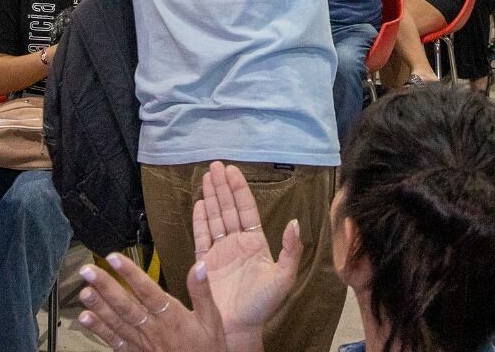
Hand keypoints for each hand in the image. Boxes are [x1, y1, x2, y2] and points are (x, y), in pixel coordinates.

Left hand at [77, 253, 223, 351]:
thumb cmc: (206, 350)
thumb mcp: (211, 320)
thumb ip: (202, 292)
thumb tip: (198, 265)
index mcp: (172, 317)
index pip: (148, 291)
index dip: (131, 274)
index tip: (115, 258)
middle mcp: (154, 330)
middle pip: (126, 306)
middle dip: (106, 287)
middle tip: (88, 271)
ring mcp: (142, 344)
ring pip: (117, 322)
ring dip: (98, 306)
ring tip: (84, 291)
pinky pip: (115, 341)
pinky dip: (99, 330)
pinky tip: (85, 318)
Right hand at [192, 162, 301, 337]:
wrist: (238, 327)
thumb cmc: (262, 305)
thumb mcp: (283, 277)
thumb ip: (290, 250)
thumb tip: (294, 223)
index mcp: (255, 243)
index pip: (247, 210)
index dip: (239, 190)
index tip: (233, 171)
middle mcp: (236, 243)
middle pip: (228, 209)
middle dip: (222, 187)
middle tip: (215, 165)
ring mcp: (219, 252)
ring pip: (214, 218)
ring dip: (211, 197)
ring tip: (207, 177)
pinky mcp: (204, 263)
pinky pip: (201, 236)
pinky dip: (200, 220)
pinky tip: (199, 203)